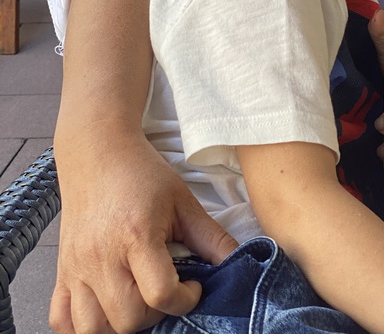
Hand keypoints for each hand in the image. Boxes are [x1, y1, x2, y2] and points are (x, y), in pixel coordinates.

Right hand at [50, 133, 237, 333]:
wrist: (98, 151)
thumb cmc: (141, 173)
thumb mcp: (183, 200)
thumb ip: (212, 237)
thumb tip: (239, 263)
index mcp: (136, 235)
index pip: (161, 294)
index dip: (186, 299)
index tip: (193, 285)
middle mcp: (102, 256)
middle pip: (128, 319)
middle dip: (155, 315)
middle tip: (166, 291)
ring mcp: (76, 267)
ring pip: (93, 329)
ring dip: (120, 325)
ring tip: (137, 301)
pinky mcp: (62, 271)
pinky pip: (62, 321)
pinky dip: (82, 327)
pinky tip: (105, 310)